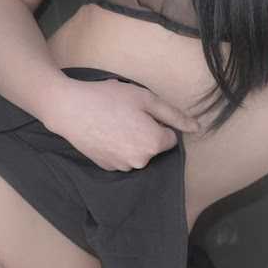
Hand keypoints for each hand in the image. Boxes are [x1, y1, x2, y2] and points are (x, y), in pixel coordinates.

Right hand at [46, 77, 202, 170]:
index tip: (140, 113)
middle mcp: (140, 162)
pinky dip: (118, 148)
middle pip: (154, 147)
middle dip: (146, 133)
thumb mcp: (146, 98)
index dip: (157, 123)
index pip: (170, 137)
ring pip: (138, 154)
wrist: (70, 109)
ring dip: (132, 141)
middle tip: (126, 115)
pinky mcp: (107, 169)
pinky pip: (122, 158)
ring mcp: (122, 168)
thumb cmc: (108, 99)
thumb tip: (197, 128)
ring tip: (113, 123)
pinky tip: (105, 133)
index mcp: (153, 144)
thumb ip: (174, 115)